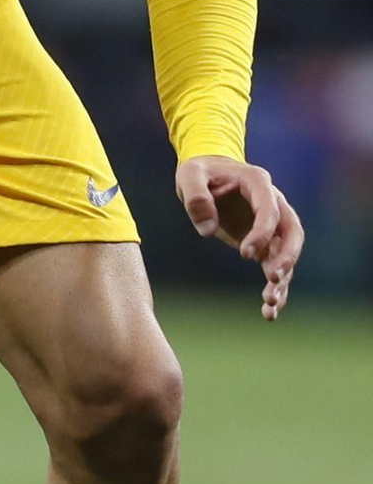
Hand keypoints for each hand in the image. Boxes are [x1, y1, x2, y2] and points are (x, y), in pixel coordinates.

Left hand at [176, 155, 303, 319]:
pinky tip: (269, 312)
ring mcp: (271, 224)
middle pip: (292, 232)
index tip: (245, 254)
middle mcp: (273, 203)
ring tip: (271, 304)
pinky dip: (275, 287)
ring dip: (282, 278)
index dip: (263, 232)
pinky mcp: (264, 242)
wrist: (207, 173)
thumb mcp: (190, 174)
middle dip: (287, 257)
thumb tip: (208, 229)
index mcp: (258, 183)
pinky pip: (275, 265)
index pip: (270, 210)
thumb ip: (195, 196)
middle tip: (274, 278)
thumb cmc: (199, 171)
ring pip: (287, 253)